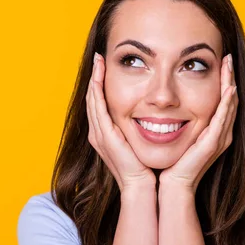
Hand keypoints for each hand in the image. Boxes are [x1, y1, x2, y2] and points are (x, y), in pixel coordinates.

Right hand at [86, 52, 155, 192]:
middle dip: (95, 77)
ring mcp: (99, 134)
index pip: (99, 104)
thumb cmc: (144, 168)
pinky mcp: (104, 135)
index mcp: (105, 135)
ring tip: (98, 61)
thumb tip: (151, 115)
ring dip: (94, 78)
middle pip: (92, 98)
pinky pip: (98, 106)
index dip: (100, 85)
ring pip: (92, 99)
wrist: (141, 187)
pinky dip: (97, 89)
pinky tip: (100, 75)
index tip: (104, 67)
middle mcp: (98, 133)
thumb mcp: (139, 143)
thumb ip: (139, 129)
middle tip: (98, 58)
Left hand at [159, 53, 237, 192]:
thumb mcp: (178, 134)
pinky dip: (227, 103)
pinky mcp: (213, 144)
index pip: (221, 100)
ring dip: (230, 84)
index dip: (222, 80)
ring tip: (229, 66)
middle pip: (230, 100)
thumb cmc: (172, 161)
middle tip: (227, 57)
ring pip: (229, 106)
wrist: (173, 184)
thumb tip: (167, 101)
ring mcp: (219, 138)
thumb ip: (179, 119)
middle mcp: (220, 133)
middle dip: (229, 77)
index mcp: (213, 130)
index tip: (219, 61)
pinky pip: (222, 119)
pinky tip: (229, 89)